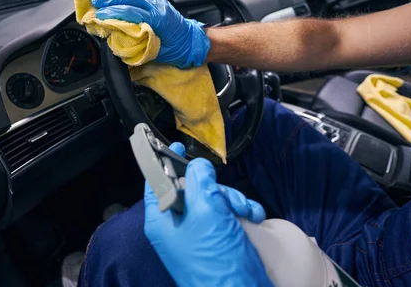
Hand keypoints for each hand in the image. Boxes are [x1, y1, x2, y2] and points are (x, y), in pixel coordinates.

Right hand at [92, 0, 210, 67]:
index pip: (130, 11)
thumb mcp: (155, 51)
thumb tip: (117, 36)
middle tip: (96, 1)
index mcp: (157, 19)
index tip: (99, 15)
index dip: (112, 12)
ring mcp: (159, 0)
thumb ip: (137, 42)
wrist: (191, 42)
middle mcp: (158, 6)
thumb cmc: (175, 49)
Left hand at [144, 142, 271, 286]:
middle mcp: (177, 226)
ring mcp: (199, 233)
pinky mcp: (219, 238)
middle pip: (192, 187)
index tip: (178, 146)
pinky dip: (242, 212)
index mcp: (162, 220)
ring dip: (234, 200)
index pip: (157, 181)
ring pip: (214, 199)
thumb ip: (200, 182)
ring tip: (245, 212)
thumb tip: (198, 165)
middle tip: (227, 199)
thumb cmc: (216, 263)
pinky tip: (253, 218)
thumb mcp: (206, 213)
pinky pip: (228, 214)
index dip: (167, 162)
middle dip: (215, 189)